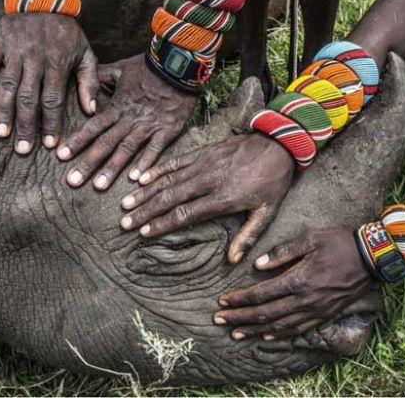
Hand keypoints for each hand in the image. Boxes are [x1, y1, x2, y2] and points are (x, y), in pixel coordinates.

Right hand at [0, 14, 98, 153]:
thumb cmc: (67, 32)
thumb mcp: (85, 53)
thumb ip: (89, 82)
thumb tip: (91, 111)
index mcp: (57, 63)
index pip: (53, 99)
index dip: (51, 123)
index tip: (50, 145)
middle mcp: (35, 58)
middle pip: (29, 98)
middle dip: (26, 125)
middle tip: (23, 150)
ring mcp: (14, 50)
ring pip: (7, 85)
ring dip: (3, 111)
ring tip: (0, 134)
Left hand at [56, 54, 197, 189]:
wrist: (179, 63)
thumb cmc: (150, 65)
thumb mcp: (121, 68)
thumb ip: (102, 76)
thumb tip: (85, 79)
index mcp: (118, 106)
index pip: (93, 127)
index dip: (76, 141)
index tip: (60, 156)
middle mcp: (129, 119)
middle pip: (105, 143)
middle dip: (88, 163)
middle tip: (72, 181)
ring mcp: (148, 126)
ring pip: (126, 150)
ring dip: (112, 169)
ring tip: (98, 186)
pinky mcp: (167, 130)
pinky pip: (155, 149)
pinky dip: (146, 163)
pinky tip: (136, 180)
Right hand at [119, 134, 294, 262]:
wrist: (279, 144)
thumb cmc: (273, 181)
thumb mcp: (267, 212)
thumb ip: (248, 236)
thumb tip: (233, 260)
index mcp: (223, 198)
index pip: (186, 214)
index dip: (163, 223)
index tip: (145, 232)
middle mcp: (208, 180)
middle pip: (170, 198)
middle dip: (145, 211)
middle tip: (125, 222)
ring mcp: (203, 164)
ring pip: (168, 179)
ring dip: (145, 192)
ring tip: (126, 204)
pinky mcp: (203, 152)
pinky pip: (175, 161)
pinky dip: (157, 169)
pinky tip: (141, 177)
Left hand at [214, 228, 374, 339]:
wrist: (373, 259)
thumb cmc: (340, 243)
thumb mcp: (311, 238)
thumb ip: (283, 252)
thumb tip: (257, 265)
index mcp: (298, 280)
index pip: (261, 294)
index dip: (240, 299)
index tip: (223, 301)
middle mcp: (305, 300)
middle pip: (265, 314)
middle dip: (240, 317)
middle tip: (218, 321)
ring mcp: (316, 311)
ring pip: (279, 326)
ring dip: (254, 330)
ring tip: (235, 333)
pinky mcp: (325, 315)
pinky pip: (298, 330)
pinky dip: (279, 334)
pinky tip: (266, 336)